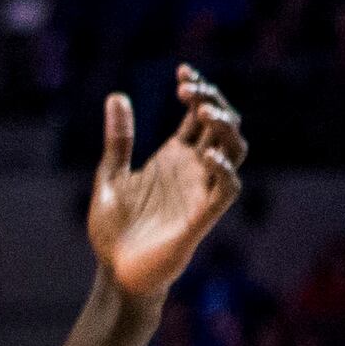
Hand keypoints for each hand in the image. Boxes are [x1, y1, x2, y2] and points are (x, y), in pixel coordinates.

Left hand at [90, 66, 246, 298]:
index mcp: (174, 156)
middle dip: (214, 100)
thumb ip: (119, 140)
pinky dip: (224, 169)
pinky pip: (227, 189)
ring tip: (204, 112)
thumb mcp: (110, 177)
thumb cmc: (113, 230)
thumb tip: (116, 96)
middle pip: (222, 125)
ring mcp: (201, 190)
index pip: (199, 114)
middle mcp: (193, 168)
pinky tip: (207, 155)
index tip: (183, 72)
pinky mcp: (203, 216)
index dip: (199, 90)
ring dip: (225, 129)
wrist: (115, 273)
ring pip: (234, 150)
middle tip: (189, 88)